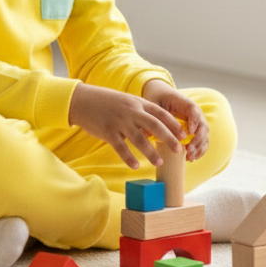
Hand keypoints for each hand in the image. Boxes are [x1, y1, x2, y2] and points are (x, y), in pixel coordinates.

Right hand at [67, 82, 188, 170]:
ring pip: (139, 138)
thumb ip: (139, 113)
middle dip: (169, 138)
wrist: (82, 100)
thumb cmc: (105, 102)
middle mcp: (131, 111)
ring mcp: (119, 121)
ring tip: (159, 162)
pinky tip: (135, 166)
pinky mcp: (108, 131)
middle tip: (179, 150)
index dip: (173, 124)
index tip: (184, 134)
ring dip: (150, 152)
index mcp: (137, 102)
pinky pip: (121, 147)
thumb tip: (153, 130)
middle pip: (155, 125)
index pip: (160, 113)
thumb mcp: (126, 102)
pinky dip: (128, 157)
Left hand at [141, 79, 209, 161]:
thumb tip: (147, 133)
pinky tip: (190, 159)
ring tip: (189, 157)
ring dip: (199, 148)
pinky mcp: (195, 132)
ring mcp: (197, 123)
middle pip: (203, 126)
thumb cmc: (157, 97)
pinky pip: (202, 142)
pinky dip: (199, 151)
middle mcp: (195, 114)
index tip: (189, 132)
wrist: (162, 94)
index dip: (194, 122)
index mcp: (185, 103)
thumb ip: (152, 115)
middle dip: (198, 140)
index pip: (195, 112)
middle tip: (189, 150)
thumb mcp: (153, 102)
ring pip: (204, 136)